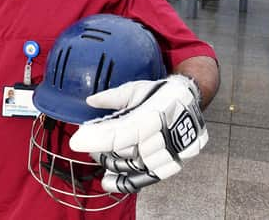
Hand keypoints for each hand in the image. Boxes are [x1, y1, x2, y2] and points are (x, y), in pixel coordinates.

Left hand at [69, 75, 207, 192]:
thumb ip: (112, 97)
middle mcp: (164, 137)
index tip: (77, 139)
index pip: (121, 133)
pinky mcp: (173, 163)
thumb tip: (89, 101)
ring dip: (111, 164)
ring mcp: (171, 153)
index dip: (98, 138)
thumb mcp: (136, 88)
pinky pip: (147, 178)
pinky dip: (126, 182)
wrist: (191, 100)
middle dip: (101, 148)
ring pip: (134, 166)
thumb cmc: (161, 92)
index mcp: (154, 114)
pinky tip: (108, 181)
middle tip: (85, 141)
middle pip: (125, 151)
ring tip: (97, 156)